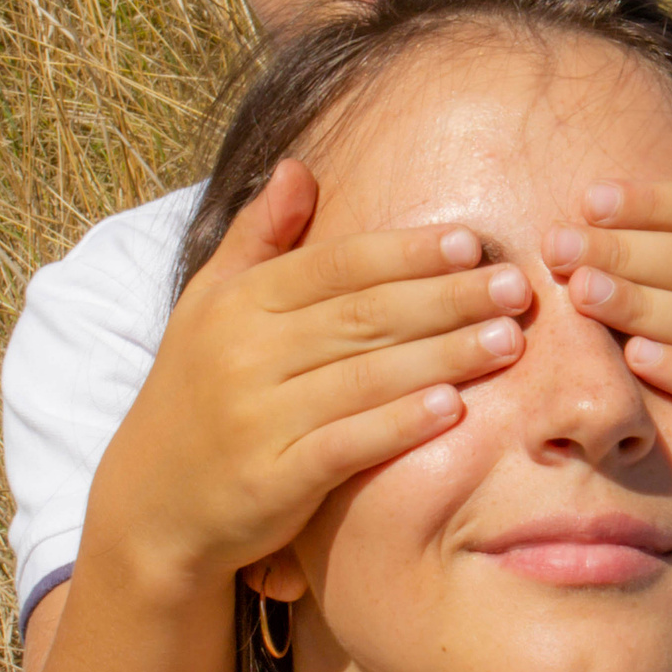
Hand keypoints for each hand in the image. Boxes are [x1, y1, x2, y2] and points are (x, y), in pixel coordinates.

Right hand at [91, 158, 531, 581]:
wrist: (153, 503)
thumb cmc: (197, 392)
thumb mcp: (209, 304)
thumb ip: (258, 237)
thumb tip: (299, 167)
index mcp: (239, 302)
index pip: (337, 265)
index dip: (407, 253)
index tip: (471, 243)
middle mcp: (246, 352)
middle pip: (364, 315)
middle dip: (448, 298)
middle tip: (517, 289)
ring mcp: (258, 417)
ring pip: (366, 376)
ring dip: (444, 355)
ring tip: (507, 341)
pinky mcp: (273, 478)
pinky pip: (347, 444)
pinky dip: (400, 424)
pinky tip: (454, 407)